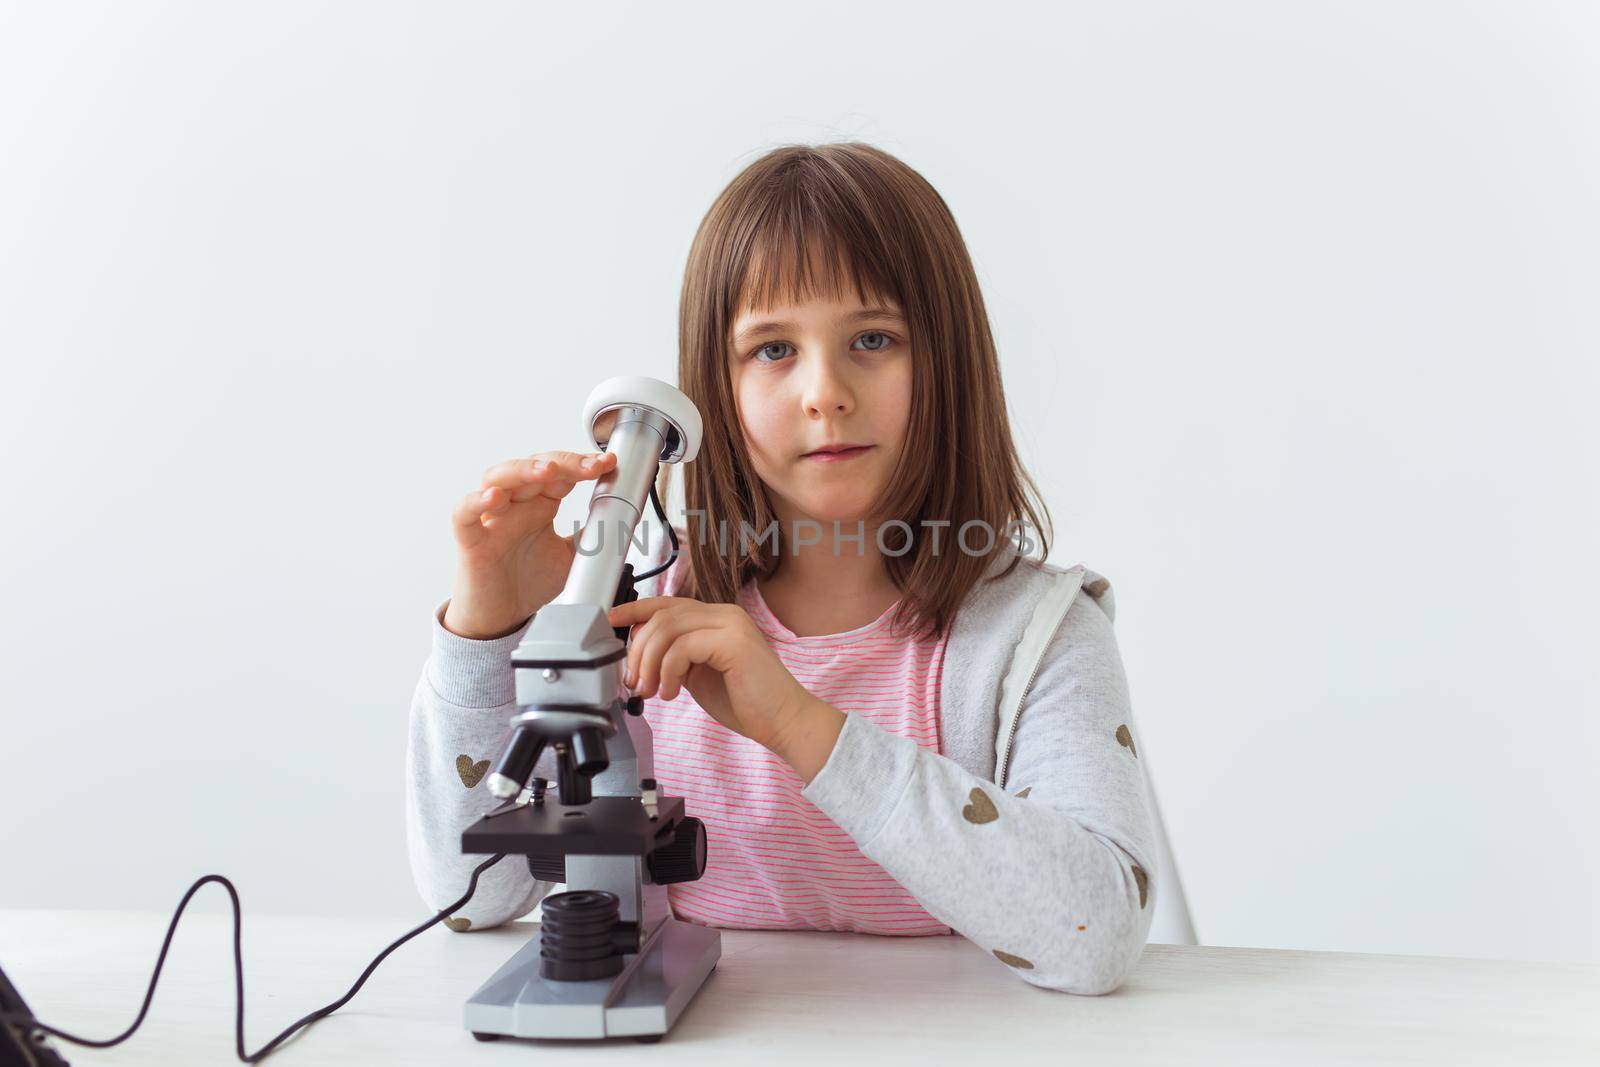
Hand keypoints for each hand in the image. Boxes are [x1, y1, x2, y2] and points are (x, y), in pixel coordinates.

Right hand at [443, 449, 617, 637]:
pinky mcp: (471, 541)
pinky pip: (464, 514)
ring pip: (498, 478)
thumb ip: (592, 538)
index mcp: (540, 504)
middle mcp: (516, 505)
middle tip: (590, 467)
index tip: (609, 464)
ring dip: (523, 470)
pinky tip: (493, 497)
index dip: (583, 465)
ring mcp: (492, 519)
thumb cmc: (528, 581)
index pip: (561, 473)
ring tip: (547, 470)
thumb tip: (620, 522)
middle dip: (563, 463)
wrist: (502, 617)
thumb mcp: (572, 557)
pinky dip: (475, 502)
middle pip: (533, 467)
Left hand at [607, 596, 839, 764]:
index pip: (667, 604)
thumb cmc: (746, 703)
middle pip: (662, 615)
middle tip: (634, 682)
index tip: (611, 622)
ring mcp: (731, 624)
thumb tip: (639, 654)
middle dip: (638, 649)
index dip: (635, 610)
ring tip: (651, 691)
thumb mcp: (698, 675)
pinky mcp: (733, 641)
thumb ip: (674, 658)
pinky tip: (673, 693)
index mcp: (717, 619)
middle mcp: (725, 614)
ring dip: (649, 662)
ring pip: (668, 628)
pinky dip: (668, 671)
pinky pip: (683, 647)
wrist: (783, 722)